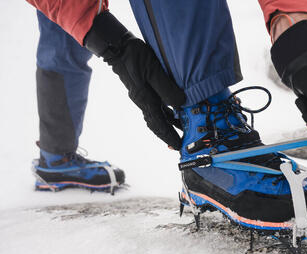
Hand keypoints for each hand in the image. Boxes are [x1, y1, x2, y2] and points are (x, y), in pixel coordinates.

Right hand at [84, 11, 184, 149]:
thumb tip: (181, 104)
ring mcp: (142, 96)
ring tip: (181, 130)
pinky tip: (174, 113)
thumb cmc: (134, 56)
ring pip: (157, 116)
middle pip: (157, 125)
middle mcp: (143, 102)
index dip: (169, 136)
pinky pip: (156, 107)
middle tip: (179, 144)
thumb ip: (167, 88)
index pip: (159, 125)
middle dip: (168, 135)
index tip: (178, 146)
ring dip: (168, 125)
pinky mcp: (143, 90)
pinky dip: (166, 113)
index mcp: (145, 100)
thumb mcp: (153, 71)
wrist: (117, 46)